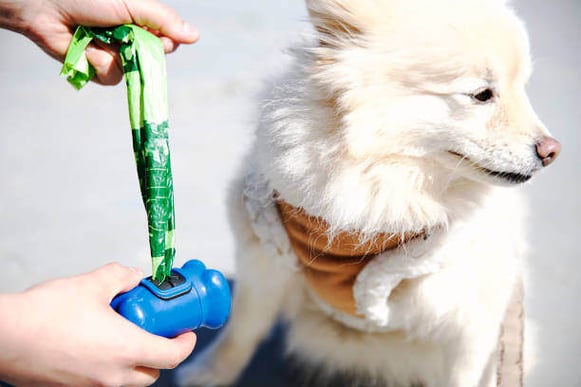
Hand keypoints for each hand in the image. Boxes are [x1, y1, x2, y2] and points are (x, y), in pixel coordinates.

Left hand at [0, 0, 198, 83]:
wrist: (45, 6)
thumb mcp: (133, 4)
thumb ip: (163, 20)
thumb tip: (195, 36)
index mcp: (140, 20)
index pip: (167, 40)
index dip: (166, 44)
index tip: (163, 42)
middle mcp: (129, 38)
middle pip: (152, 59)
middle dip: (141, 53)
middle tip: (126, 38)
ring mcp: (113, 54)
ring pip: (131, 72)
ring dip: (115, 56)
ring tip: (97, 37)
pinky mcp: (95, 68)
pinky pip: (109, 78)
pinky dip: (98, 64)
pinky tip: (86, 48)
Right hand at [0, 263, 195, 386]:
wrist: (4, 336)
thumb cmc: (45, 313)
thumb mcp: (92, 284)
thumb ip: (120, 277)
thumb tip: (134, 277)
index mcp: (125, 350)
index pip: (172, 357)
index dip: (185, 344)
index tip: (187, 332)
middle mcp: (112, 376)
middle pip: (152, 373)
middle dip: (161, 354)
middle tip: (158, 331)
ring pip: (127, 381)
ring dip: (135, 361)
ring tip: (124, 334)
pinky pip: (102, 382)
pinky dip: (109, 367)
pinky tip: (96, 343)